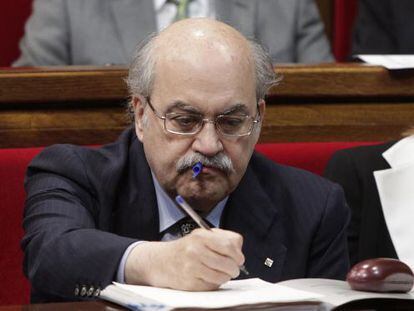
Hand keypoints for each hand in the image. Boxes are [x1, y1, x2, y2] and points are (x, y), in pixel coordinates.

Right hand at [124, 228, 244, 290]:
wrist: (161, 261)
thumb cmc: (186, 249)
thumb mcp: (201, 236)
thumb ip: (221, 239)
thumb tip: (238, 251)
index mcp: (201, 236)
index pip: (230, 245)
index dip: (238, 254)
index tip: (238, 258)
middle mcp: (195, 250)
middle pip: (229, 263)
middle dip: (234, 268)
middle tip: (233, 269)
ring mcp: (192, 267)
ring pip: (222, 276)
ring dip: (225, 277)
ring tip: (220, 273)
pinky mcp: (190, 283)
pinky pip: (212, 286)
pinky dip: (214, 283)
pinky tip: (208, 277)